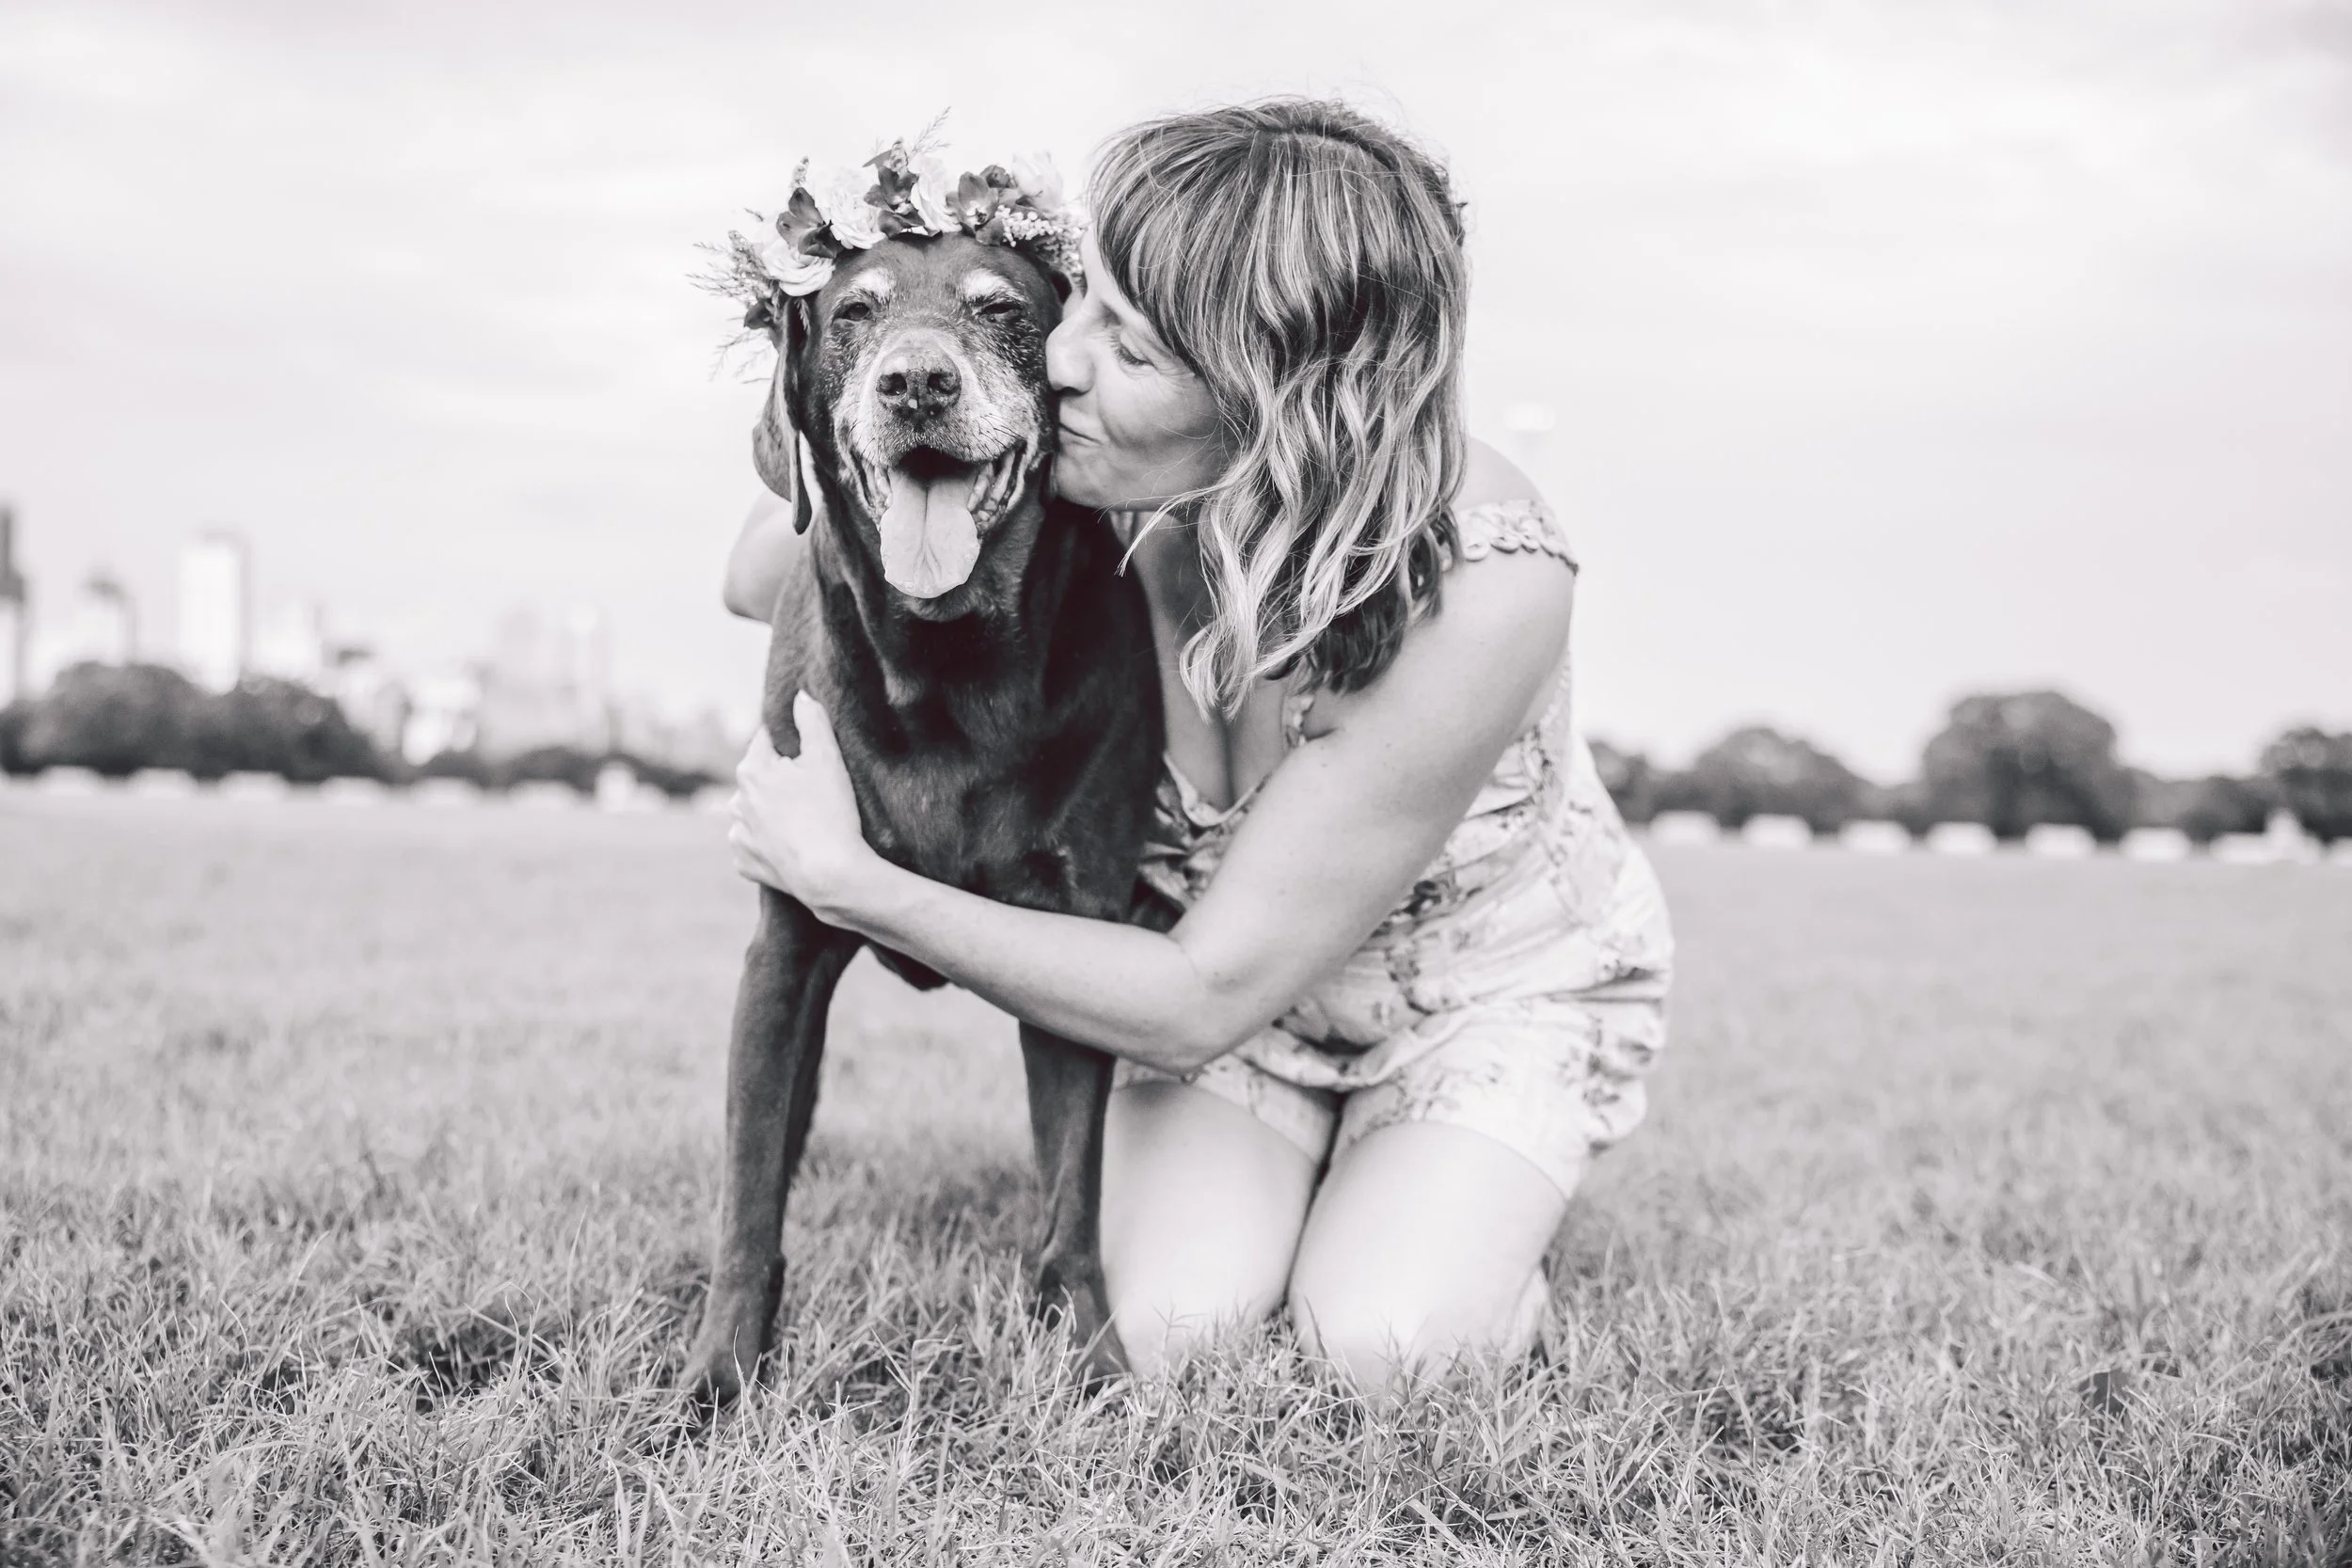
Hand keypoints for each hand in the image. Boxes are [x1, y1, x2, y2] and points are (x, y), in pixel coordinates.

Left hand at [727, 692, 876, 920]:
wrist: (830, 875)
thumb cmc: (831, 812)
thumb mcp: (828, 758)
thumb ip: (812, 721)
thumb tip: (800, 697)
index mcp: (751, 770)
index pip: (767, 740)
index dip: (792, 745)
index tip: (810, 757)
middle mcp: (735, 800)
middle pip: (761, 777)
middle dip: (781, 779)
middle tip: (814, 792)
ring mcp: (737, 834)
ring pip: (755, 811)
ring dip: (772, 811)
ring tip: (805, 821)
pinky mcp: (743, 862)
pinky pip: (754, 844)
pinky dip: (769, 843)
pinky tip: (793, 844)